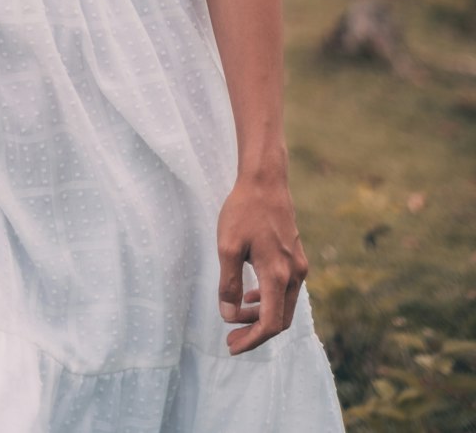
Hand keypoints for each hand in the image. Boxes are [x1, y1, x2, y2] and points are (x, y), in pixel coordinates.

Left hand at [216, 173, 309, 354]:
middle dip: (255, 333)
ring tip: (236, 318)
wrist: (266, 181)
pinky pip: (286, 290)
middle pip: (279, 319)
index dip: (251, 340)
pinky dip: (269, 300)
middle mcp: (294, 274)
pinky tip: (251, 297)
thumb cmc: (244, 211)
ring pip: (283, 305)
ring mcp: (298, 265)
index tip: (231, 345)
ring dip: (261, 316)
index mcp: (278, 274)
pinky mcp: (296, 256)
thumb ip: (229, 284)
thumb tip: (228, 315)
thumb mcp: (228, 246)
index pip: (270, 323)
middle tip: (231, 338)